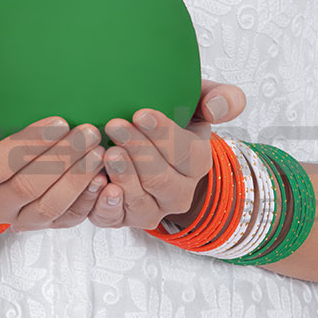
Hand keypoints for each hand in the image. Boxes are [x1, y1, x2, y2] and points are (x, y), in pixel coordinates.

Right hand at [0, 82, 108, 230]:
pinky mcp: (44, 225)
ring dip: (78, 181)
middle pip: (28, 188)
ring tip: (99, 150)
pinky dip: (88, 202)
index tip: (60, 119)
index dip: (30, 144)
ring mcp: (19, 219)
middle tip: (89, 130)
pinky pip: (67, 221)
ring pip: (49, 209)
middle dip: (62, 160)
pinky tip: (104, 177)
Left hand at [87, 79, 247, 229]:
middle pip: (161, 180)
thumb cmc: (171, 118)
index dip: (164, 135)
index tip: (142, 113)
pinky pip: (113, 219)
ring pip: (140, 203)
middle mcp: (177, 193)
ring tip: (108, 152)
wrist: (141, 140)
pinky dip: (104, 205)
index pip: (186, 154)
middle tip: (116, 125)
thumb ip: (220, 98)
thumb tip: (218, 108)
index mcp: (198, 163)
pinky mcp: (121, 218)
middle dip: (138, 151)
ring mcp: (150, 209)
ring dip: (124, 178)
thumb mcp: (198, 101)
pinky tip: (97, 183)